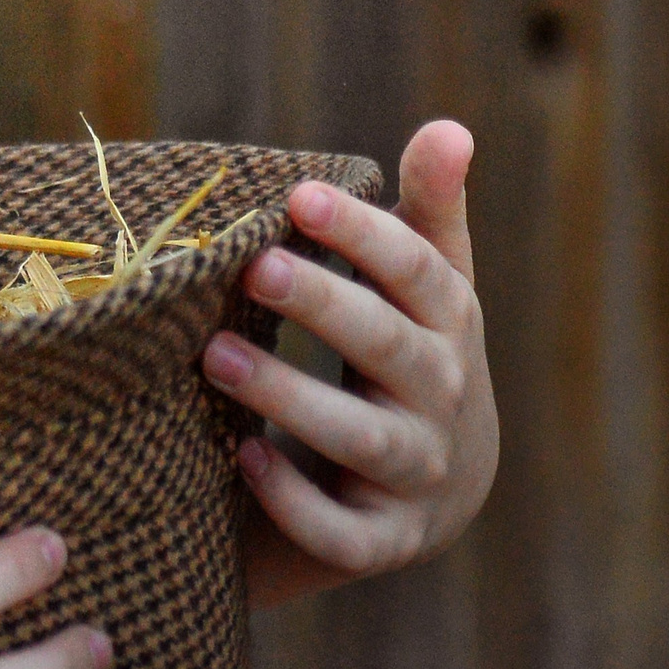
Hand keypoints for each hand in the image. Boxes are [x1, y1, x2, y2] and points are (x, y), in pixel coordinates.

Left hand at [199, 121, 497, 607]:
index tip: (298, 194)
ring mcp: (417, 474)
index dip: (363, 233)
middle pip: (388, 347)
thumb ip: (427, 209)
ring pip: (362, 438)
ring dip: (290, 397)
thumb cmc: (404, 355)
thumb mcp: (424, 285)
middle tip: (254, 263)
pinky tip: (243, 459)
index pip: (419, 272)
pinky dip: (296, 502)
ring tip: (216, 355)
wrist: (424, 494)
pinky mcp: (381, 540)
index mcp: (449, 325)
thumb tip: (452, 127)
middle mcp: (443, 398)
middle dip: (323, 304)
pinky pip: (343, 532)